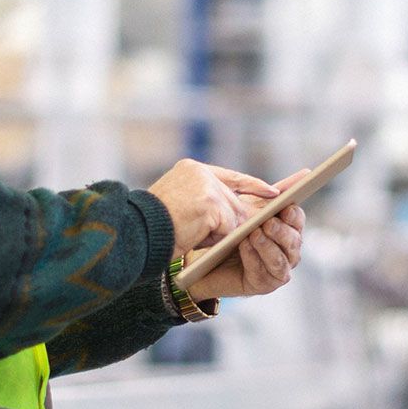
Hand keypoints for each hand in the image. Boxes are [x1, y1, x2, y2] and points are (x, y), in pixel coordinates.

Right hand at [145, 159, 277, 259]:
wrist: (134, 232)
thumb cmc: (152, 226)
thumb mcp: (180, 205)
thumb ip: (207, 202)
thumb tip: (239, 216)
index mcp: (191, 169)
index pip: (231, 177)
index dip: (252, 186)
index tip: (273, 192)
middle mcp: (200, 173)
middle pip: (234, 199)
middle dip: (241, 216)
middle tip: (252, 223)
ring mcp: (206, 187)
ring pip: (231, 216)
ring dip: (218, 232)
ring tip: (192, 234)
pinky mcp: (210, 205)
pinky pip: (226, 227)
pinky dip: (213, 238)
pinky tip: (193, 237)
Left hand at [186, 168, 309, 301]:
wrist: (203, 263)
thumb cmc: (226, 233)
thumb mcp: (244, 210)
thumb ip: (267, 195)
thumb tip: (296, 177)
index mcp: (285, 229)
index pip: (296, 218)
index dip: (293, 212)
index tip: (286, 204)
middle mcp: (287, 250)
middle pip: (294, 238)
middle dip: (282, 230)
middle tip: (267, 220)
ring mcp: (279, 269)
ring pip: (283, 257)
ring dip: (269, 244)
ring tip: (254, 233)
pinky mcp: (265, 284)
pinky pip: (265, 272)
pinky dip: (255, 258)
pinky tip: (245, 246)